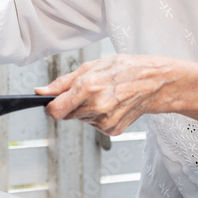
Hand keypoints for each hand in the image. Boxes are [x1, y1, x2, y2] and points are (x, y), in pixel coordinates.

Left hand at [35, 54, 180, 134]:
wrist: (155, 83)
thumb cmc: (126, 70)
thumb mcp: (92, 66)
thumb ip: (63, 82)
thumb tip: (42, 91)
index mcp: (88, 87)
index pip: (55, 110)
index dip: (49, 107)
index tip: (50, 103)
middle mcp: (96, 107)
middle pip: (67, 115)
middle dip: (71, 104)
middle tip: (88, 91)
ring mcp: (105, 121)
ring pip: (81, 119)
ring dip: (86, 109)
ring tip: (104, 95)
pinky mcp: (112, 131)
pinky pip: (94, 125)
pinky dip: (98, 116)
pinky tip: (112, 105)